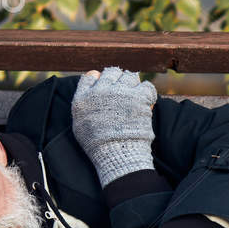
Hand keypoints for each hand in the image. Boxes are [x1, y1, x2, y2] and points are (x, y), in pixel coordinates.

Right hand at [70, 66, 158, 185]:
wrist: (116, 155)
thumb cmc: (98, 146)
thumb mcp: (80, 126)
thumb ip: (84, 108)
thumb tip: (89, 98)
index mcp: (84, 98)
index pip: (91, 76)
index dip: (99, 79)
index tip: (107, 87)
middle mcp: (100, 91)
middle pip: (111, 73)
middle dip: (118, 79)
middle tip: (124, 91)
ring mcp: (119, 92)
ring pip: (129, 76)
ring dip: (133, 85)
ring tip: (135, 97)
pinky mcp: (137, 97)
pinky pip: (146, 86)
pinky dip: (148, 93)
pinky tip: (147, 101)